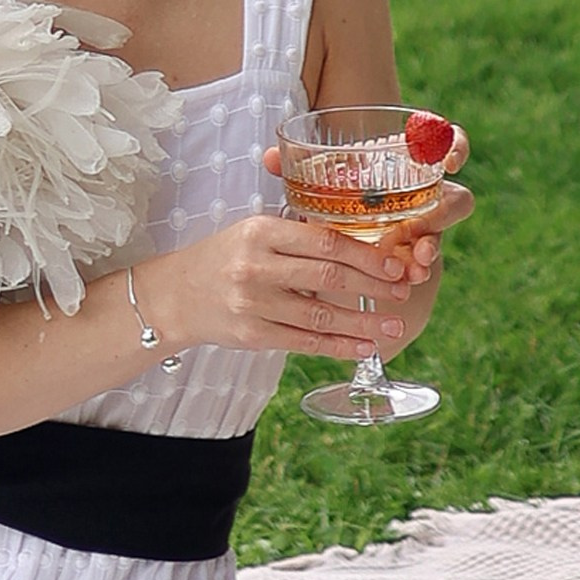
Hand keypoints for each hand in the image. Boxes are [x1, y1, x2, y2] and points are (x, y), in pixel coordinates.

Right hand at [137, 212, 430, 363]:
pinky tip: (365, 347)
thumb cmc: (224, 258)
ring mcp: (254, 305)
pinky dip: (339, 347)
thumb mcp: (253, 232)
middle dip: (373, 286)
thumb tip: (361, 244)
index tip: (395, 261)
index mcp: (260, 232)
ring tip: (395, 326)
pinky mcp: (253, 336)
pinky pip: (306, 343)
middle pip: (328, 278)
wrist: (176, 294)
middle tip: (403, 290)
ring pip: (321, 316)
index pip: (324, 241)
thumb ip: (298, 236)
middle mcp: (255, 268)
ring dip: (364, 323)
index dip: (366, 254)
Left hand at [256, 144, 473, 305]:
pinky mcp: (414, 255)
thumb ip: (298, 167)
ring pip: (441, 233)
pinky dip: (415, 269)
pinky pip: (426, 262)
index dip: (455, 146)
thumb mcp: (316, 181)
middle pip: (452, 197)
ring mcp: (423, 226)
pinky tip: (407, 280)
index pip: (445, 142)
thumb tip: (270, 157)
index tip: (451, 161)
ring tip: (414, 265)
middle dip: (441, 214)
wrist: (332, 242)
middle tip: (419, 230)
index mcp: (403, 162)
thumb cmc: (330, 196)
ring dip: (430, 247)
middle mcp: (421, 192)